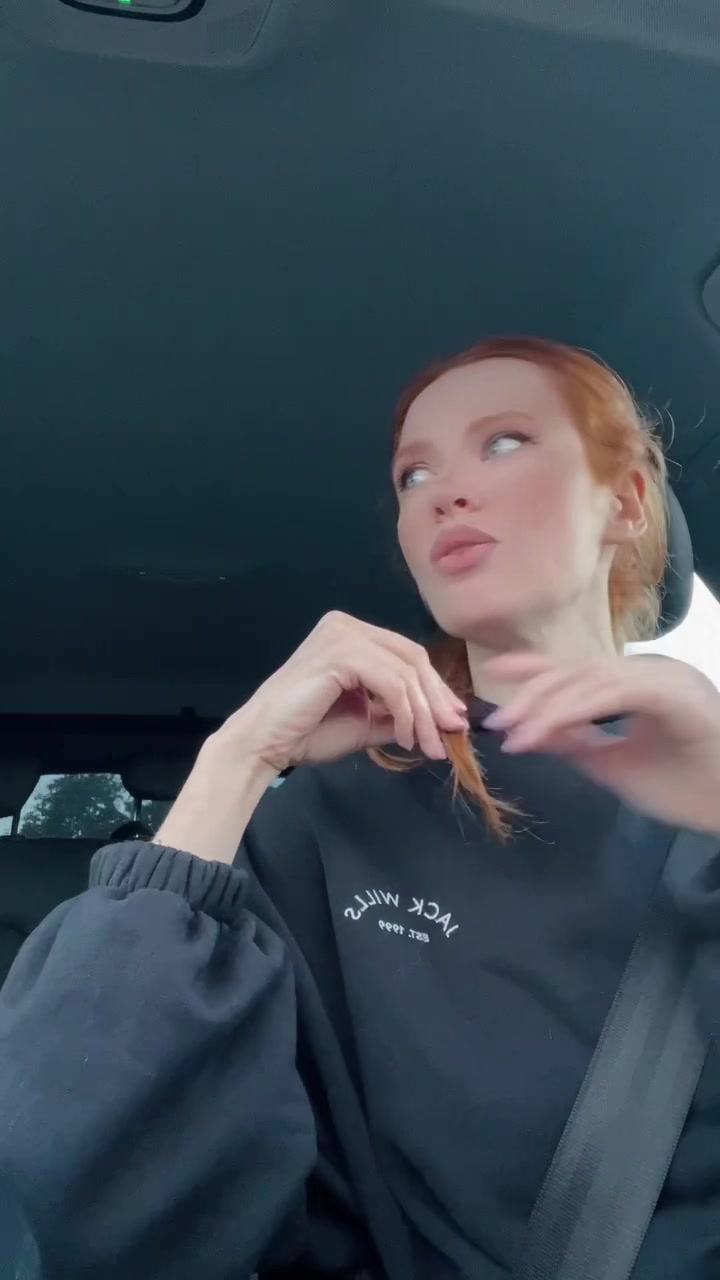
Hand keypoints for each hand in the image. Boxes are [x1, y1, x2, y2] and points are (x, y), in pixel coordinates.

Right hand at [213, 612, 468, 772]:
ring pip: (406, 672)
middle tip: (452, 735)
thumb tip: (445, 721)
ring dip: (424, 714)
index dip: (435, 688)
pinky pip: (391, 682)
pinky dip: (405, 712)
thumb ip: (401, 713)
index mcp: (352, 635)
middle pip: (412, 658)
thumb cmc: (307, 733)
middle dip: (437, 700)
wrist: (264, 742)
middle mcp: (347, 625)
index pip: (407, 655)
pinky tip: (404, 738)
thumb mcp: (367, 721)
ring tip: (429, 746)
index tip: (455, 721)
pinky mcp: (340, 652)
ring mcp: (342, 634)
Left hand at [482, 654, 719, 833]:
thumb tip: (533, 730)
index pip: (580, 668)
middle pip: (579, 671)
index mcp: (639, 683)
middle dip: (533, 694)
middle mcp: (650, 671)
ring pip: (591, 680)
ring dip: (547, 707)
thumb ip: (577, 745)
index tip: (494, 672)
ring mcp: (664, 677)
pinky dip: (573, 711)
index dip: (537, 666)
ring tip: (516, 733)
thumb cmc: (688, 788)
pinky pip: (612, 694)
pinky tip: (545, 731)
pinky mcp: (674, 693)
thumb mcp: (616, 766)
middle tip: (499, 722)